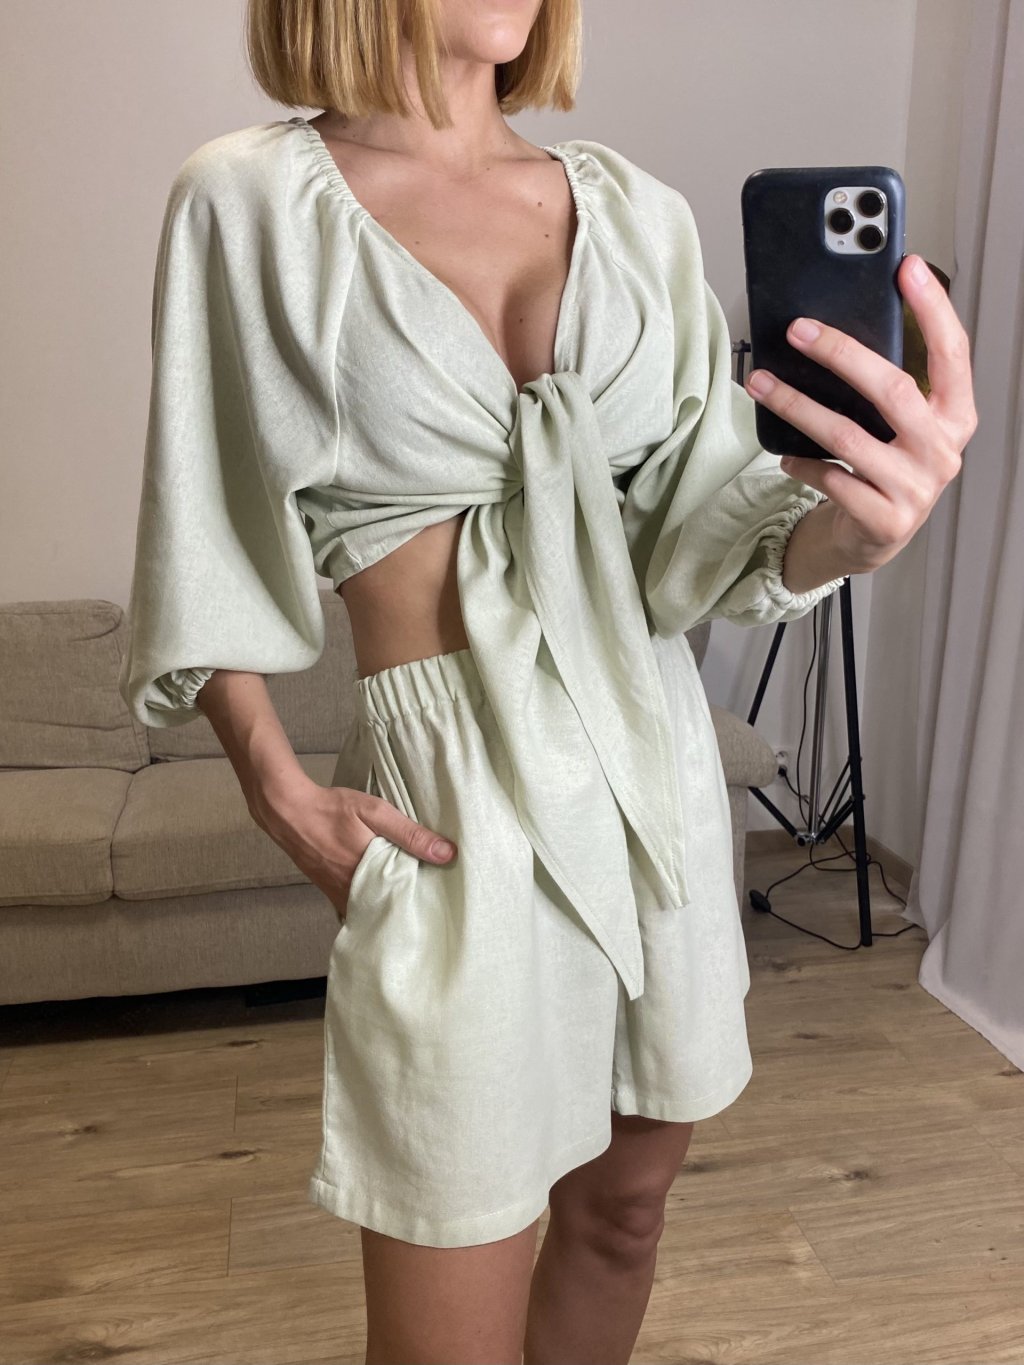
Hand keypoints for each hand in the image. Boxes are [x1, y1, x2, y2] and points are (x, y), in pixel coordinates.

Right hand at [250, 776, 457, 921]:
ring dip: (386, 904)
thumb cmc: (331, 809)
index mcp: (367, 876)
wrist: (287, 811)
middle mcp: (351, 892)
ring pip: (369, 908)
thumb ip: (410, 834)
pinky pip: (353, 903)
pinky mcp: (328, 889)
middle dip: (405, 907)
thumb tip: (446, 853)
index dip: (421, 902)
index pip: (403, 901)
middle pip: (386, 908)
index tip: (439, 902)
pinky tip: (380, 892)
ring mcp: (336, 893)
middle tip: (428, 904)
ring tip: (409, 899)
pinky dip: (368, 900)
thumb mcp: (376, 812)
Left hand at [744, 253, 978, 573]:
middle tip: (799, 330)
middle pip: (891, 389)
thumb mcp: (899, 424)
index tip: (907, 267)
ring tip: (763, 384)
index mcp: (954, 416)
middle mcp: (941, 450)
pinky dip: (802, 463)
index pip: (951, 352)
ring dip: (797, 405)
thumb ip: (888, 384)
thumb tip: (836, 329)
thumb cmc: (885, 467)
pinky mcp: (884, 518)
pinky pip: (832, 478)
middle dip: (841, 353)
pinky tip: (785, 454)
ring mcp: (915, 488)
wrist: (876, 535)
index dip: (932, 308)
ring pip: (846, 435)